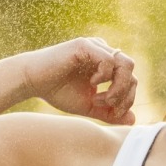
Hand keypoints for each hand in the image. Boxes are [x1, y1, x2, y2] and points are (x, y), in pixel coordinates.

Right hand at [19, 38, 136, 124]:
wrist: (32, 82)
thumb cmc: (57, 92)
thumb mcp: (88, 106)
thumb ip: (109, 113)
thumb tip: (133, 120)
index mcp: (106, 65)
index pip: (130, 79)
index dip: (127, 99)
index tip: (112, 112)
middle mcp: (103, 53)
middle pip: (131, 71)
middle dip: (125, 94)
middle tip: (108, 106)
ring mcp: (95, 47)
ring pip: (125, 63)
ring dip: (118, 86)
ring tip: (102, 98)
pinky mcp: (85, 45)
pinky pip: (108, 59)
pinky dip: (105, 75)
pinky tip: (92, 84)